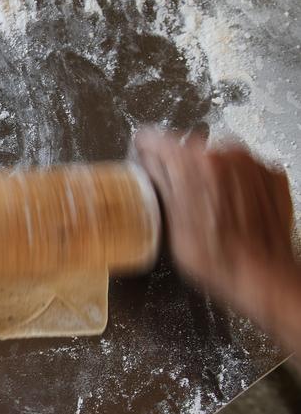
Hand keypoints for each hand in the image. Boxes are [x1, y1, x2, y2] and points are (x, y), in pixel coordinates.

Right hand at [134, 129, 295, 305]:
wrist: (263, 276)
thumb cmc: (219, 257)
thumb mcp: (170, 223)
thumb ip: (158, 184)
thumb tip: (149, 165)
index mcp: (191, 162)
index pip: (153, 138)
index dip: (143, 150)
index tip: (142, 156)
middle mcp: (224, 153)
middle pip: (187, 146)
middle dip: (179, 166)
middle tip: (178, 195)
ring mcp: (251, 162)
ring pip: (216, 157)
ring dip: (208, 174)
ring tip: (209, 207)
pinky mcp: (271, 174)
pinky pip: (242, 170)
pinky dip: (234, 183)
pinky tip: (231, 209)